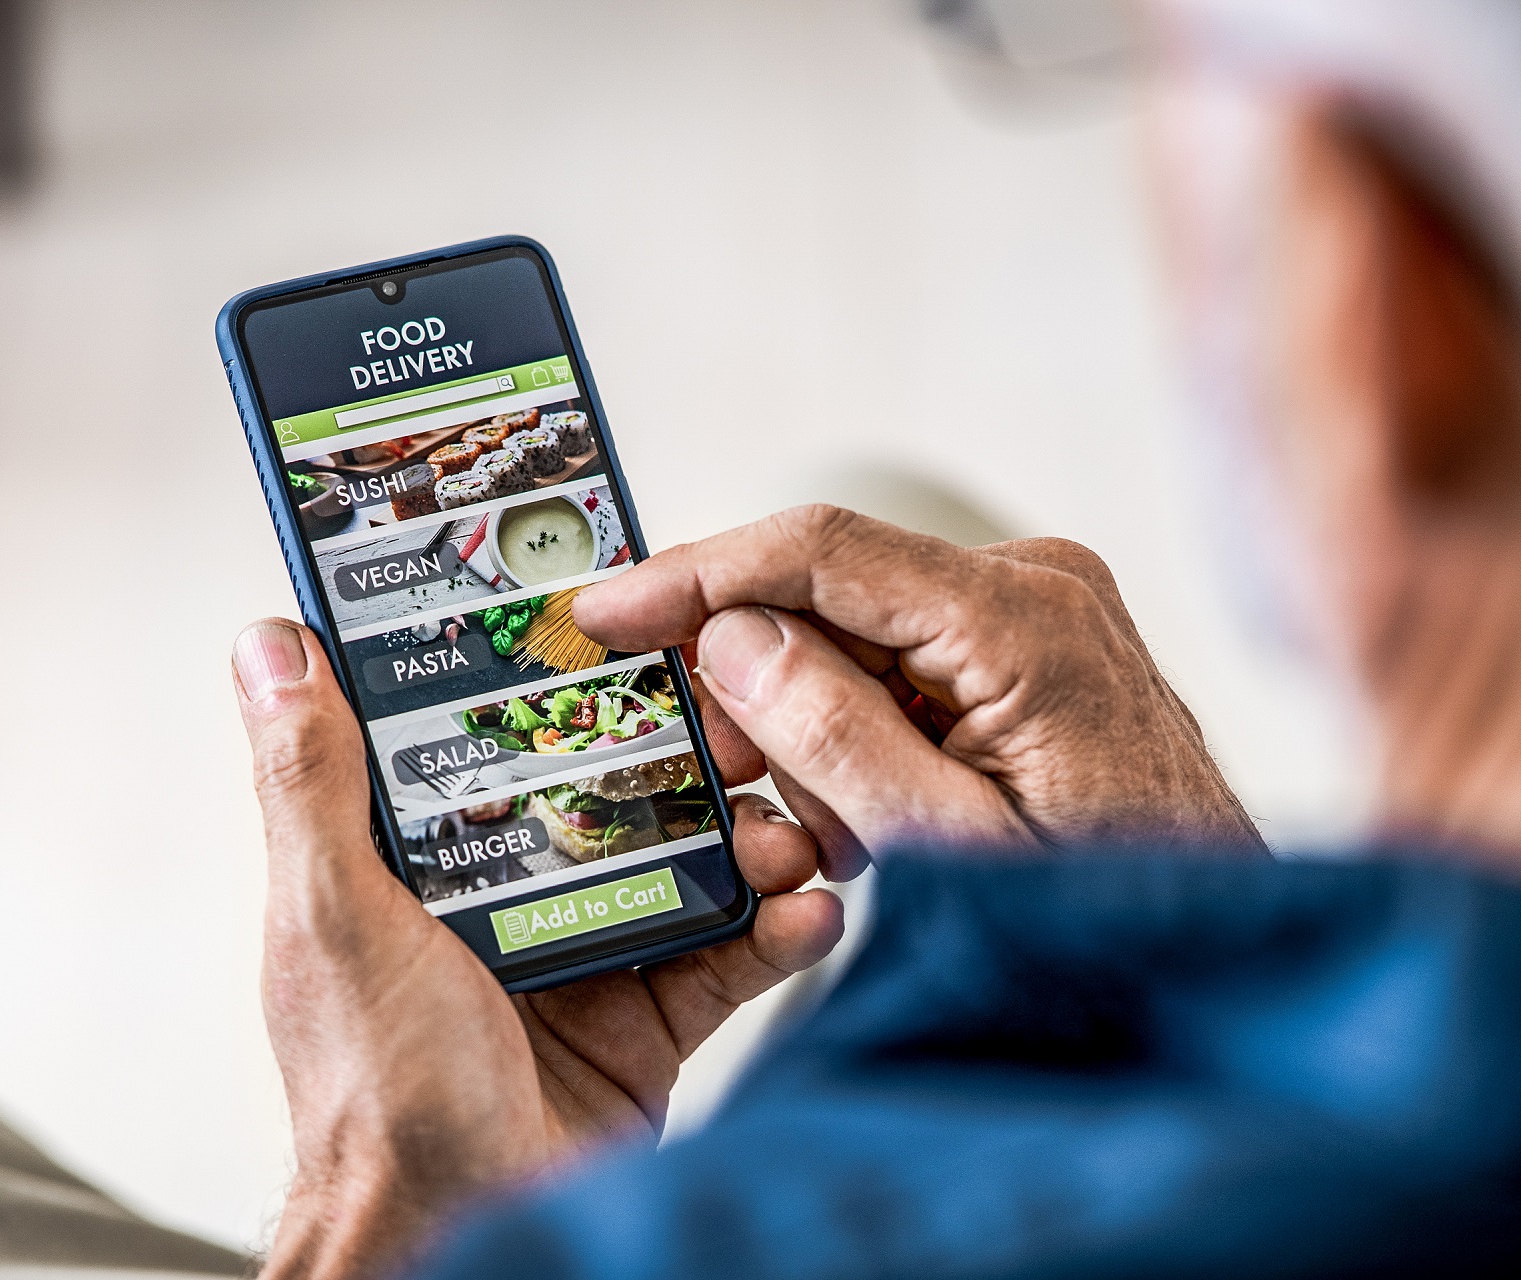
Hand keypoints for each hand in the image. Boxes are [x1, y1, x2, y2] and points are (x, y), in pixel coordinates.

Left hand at [231, 620, 842, 1279]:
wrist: (466, 1240)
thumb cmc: (377, 1104)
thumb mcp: (336, 920)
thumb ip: (311, 786)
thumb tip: (270, 652)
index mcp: (414, 865)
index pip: (479, 737)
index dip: (542, 675)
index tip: (609, 617)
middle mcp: (496, 903)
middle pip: (603, 792)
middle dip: (679, 754)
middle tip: (739, 722)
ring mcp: (577, 961)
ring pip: (676, 865)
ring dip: (742, 837)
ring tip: (785, 826)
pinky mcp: (643, 1024)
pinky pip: (721, 958)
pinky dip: (771, 931)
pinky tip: (805, 908)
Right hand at [572, 505, 1261, 874]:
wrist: (1220, 956)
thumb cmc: (1105, 920)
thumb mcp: (947, 847)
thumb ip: (833, 734)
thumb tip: (728, 638)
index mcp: (1022, 619)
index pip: (819, 551)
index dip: (694, 573)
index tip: (601, 609)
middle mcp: (1033, 584)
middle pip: (826, 592)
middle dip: (752, 680)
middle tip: (721, 782)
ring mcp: (1036, 609)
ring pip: (852, 632)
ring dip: (808, 722)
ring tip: (831, 832)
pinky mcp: (1027, 644)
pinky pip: (898, 660)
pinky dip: (857, 728)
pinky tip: (865, 811)